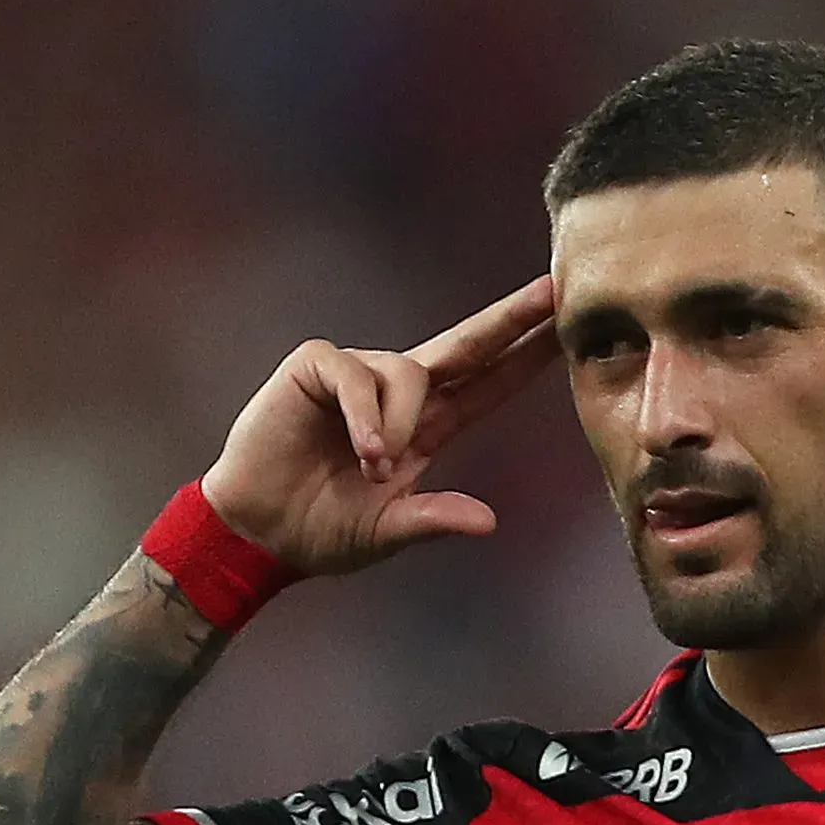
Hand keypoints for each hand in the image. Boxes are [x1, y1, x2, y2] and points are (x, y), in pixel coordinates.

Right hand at [200, 275, 558, 574]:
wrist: (258, 533)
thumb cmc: (322, 531)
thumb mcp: (389, 531)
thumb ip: (435, 520)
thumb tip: (489, 522)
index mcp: (426, 426)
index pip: (488, 383)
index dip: (526, 357)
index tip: (566, 331)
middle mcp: (398, 391)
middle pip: (468, 345)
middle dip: (512, 318)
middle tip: (556, 291)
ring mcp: (358, 374)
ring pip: (411, 373)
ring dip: (398, 427)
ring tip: (373, 469)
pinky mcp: (317, 366)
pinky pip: (358, 375)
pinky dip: (366, 416)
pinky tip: (361, 452)